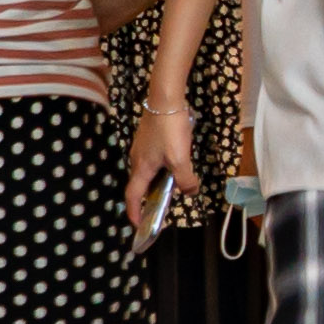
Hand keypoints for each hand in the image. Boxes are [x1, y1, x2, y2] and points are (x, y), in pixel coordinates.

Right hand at [126, 98, 203, 240]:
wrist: (165, 98)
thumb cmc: (170, 129)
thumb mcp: (180, 159)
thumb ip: (185, 179)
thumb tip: (190, 192)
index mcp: (141, 168)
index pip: (133, 196)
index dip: (135, 212)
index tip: (139, 225)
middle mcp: (137, 159)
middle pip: (140, 184)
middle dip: (148, 198)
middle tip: (161, 208)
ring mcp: (142, 147)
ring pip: (148, 171)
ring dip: (157, 182)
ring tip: (172, 186)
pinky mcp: (148, 137)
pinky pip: (153, 160)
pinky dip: (161, 168)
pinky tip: (175, 163)